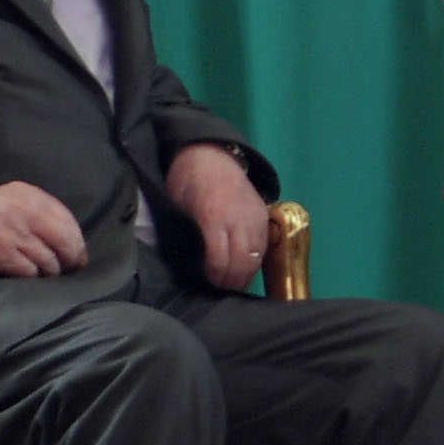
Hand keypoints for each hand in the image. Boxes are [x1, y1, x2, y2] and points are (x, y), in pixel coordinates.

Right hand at [0, 180, 86, 276]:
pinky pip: (30, 273)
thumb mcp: (13, 196)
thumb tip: (68, 234)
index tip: (79, 254)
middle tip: (70, 267)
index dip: (78, 242)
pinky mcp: (3, 257)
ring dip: (50, 271)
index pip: (69, 221)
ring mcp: (15, 237)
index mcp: (30, 197)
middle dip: (71, 259)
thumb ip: (40, 209)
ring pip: (49, 262)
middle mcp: (27, 215)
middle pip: (66, 243)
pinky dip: (32, 277)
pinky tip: (28, 275)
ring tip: (46, 272)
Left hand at [166, 141, 270, 290]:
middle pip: (243, 261)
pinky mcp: (264, 215)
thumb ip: (189, 234)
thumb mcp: (178, 207)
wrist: (210, 155)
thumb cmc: (187, 182)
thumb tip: (191, 264)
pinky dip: (256, 259)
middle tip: (221, 289)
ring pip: (257, 256)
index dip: (215, 276)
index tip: (208, 283)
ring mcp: (255, 216)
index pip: (221, 258)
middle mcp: (239, 219)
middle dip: (232, 280)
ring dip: (246, 273)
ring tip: (234, 283)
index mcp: (214, 216)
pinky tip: (245, 266)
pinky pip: (265, 245)